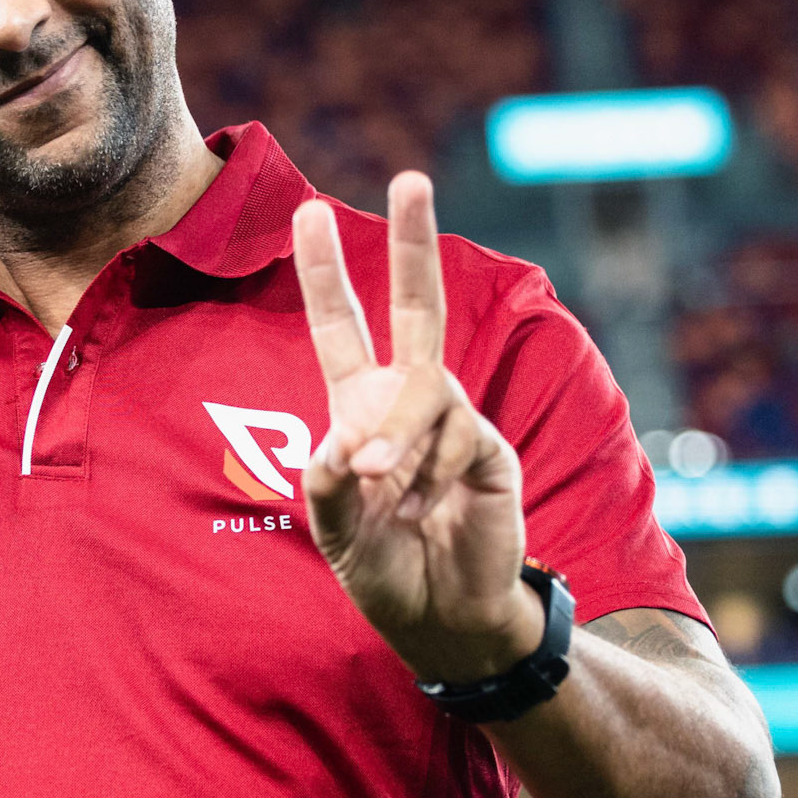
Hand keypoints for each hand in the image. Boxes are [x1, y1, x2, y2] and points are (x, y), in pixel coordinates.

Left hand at [291, 172, 543, 685]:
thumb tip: (348, 439)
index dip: (326, 275)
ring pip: (425, 390)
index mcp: (361, 408)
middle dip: (415, 243)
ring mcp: (454, 421)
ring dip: (400, 439)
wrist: (444, 619)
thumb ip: (328, 483)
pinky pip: (458, 434)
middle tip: (412, 178)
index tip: (309, 213)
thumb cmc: (385, 569)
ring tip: (388, 489)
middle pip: (418, 307)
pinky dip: (431, 470)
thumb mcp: (334, 530)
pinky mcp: (489, 449)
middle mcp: (410, 401)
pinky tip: (425, 509)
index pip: (340, 328)